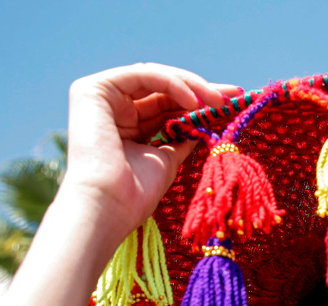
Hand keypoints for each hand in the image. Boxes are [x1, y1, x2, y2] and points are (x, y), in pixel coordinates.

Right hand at [60, 63, 239, 243]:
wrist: (108, 208)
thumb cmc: (134, 195)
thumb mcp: (166, 160)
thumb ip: (179, 139)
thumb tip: (201, 126)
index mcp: (124, 126)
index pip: (165, 104)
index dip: (198, 102)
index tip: (232, 104)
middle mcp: (110, 108)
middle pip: (162, 89)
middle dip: (201, 90)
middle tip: (234, 94)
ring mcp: (100, 97)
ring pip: (155, 78)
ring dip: (192, 86)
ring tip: (219, 101)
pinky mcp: (93, 89)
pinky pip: (143, 76)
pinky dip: (172, 84)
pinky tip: (194, 101)